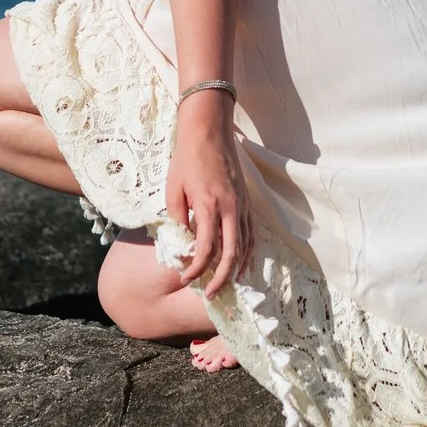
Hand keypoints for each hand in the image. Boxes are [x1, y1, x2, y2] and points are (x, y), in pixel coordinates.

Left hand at [163, 95, 253, 295]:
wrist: (209, 131)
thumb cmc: (187, 159)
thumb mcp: (174, 189)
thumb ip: (178, 219)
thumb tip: (183, 243)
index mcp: (209, 206)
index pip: (207, 248)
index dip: (197, 269)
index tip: (186, 279)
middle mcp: (231, 208)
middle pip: (233, 253)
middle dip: (222, 278)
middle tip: (212, 295)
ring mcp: (242, 205)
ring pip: (247, 245)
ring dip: (238, 268)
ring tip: (229, 285)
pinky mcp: (247, 202)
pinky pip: (252, 233)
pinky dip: (249, 252)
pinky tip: (243, 263)